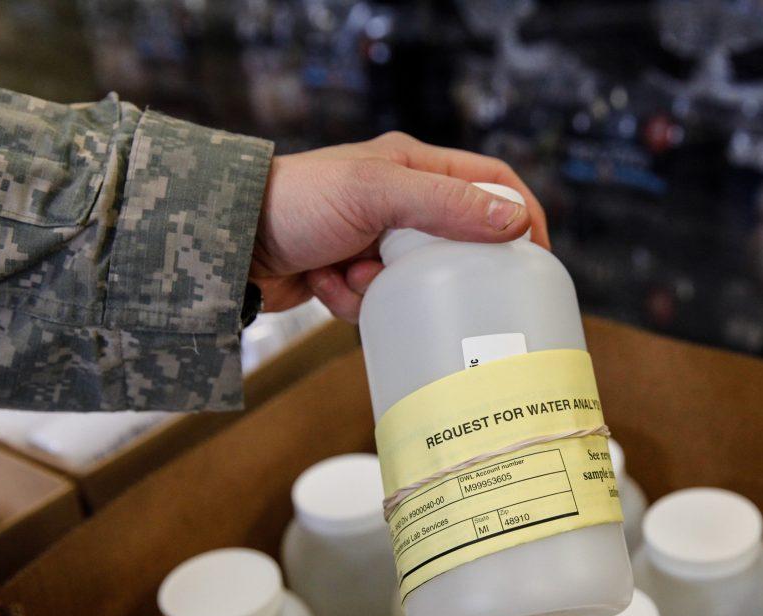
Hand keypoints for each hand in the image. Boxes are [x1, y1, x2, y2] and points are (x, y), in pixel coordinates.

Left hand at [251, 132, 547, 320]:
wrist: (224, 241)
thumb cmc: (296, 201)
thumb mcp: (377, 194)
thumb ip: (445, 204)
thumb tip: (514, 220)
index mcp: (411, 166)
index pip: (489, 182)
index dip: (520, 215)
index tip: (538, 257)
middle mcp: (396, 200)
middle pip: (454, 240)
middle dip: (442, 269)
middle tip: (450, 293)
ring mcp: (373, 239)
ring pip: (415, 279)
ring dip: (387, 288)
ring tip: (355, 277)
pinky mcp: (350, 273)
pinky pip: (377, 300)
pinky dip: (354, 301)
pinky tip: (326, 285)